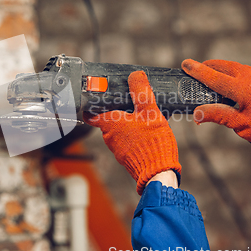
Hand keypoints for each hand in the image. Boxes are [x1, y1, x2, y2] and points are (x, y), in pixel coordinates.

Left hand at [83, 71, 180, 194]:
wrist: (159, 173)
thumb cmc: (153, 145)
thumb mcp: (150, 111)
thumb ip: (142, 92)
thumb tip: (136, 76)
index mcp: (110, 123)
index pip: (91, 112)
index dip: (92, 103)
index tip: (97, 96)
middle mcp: (109, 137)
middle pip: (107, 119)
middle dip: (117, 110)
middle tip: (130, 102)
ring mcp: (117, 148)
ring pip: (117, 130)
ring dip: (127, 122)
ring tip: (144, 116)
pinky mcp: (126, 156)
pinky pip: (126, 140)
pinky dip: (133, 134)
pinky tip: (147, 131)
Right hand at [182, 59, 250, 163]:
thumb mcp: (240, 125)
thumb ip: (217, 115)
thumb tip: (197, 113)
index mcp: (244, 89)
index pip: (215, 77)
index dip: (198, 71)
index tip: (186, 63)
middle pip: (228, 67)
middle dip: (212, 66)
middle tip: (201, 68)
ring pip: (243, 70)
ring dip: (229, 72)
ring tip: (220, 77)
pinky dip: (246, 79)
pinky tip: (244, 89)